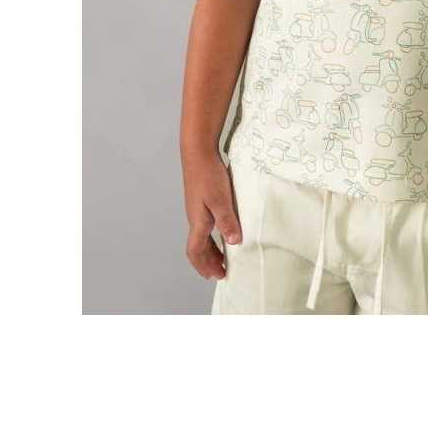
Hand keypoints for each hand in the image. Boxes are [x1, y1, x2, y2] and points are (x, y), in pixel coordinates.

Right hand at [183, 152, 241, 280]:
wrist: (198, 152)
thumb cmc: (209, 175)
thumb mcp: (221, 200)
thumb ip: (227, 221)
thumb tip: (233, 243)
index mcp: (198, 222)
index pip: (196, 252)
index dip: (205, 266)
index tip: (218, 275)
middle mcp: (194, 219)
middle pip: (198, 248)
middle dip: (208, 262)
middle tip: (221, 272)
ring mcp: (197, 210)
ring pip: (201, 237)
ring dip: (211, 250)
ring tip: (224, 257)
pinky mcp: (202, 201)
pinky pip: (205, 227)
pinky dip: (213, 236)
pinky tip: (224, 231)